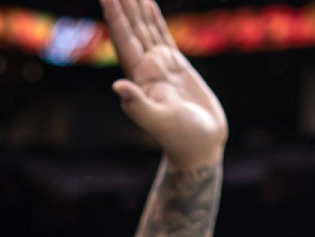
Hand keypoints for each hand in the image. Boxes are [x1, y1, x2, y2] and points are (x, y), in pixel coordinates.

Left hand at [101, 0, 227, 170]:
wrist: (199, 145)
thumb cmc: (181, 138)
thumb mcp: (159, 122)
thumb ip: (138, 105)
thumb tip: (119, 86)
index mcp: (139, 77)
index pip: (123, 40)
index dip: (114, 17)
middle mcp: (145, 68)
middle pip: (130, 29)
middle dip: (122, 6)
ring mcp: (159, 65)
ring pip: (144, 28)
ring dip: (135, 8)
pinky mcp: (175, 66)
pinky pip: (162, 35)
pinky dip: (154, 18)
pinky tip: (148, 4)